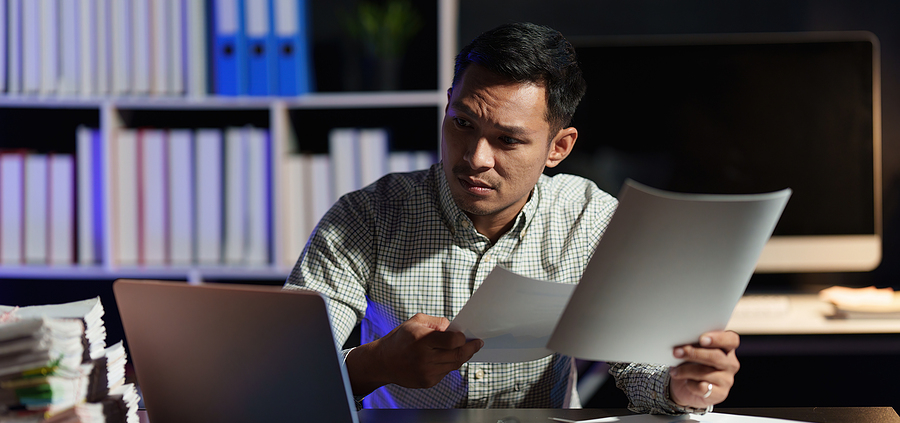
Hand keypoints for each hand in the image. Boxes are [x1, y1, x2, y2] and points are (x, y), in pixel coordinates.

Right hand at [346, 313, 482, 394]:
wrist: (383, 362)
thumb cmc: (400, 339)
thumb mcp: (415, 322)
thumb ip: (437, 322)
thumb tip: (455, 328)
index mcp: (422, 340)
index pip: (453, 340)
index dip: (463, 338)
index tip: (467, 335)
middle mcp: (425, 358)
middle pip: (458, 355)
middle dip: (471, 348)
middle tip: (477, 343)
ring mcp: (426, 372)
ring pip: (455, 365)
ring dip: (462, 356)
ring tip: (464, 349)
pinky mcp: (427, 382)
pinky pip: (446, 372)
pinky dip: (448, 364)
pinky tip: (444, 358)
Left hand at [668, 331, 739, 408]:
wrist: (686, 386)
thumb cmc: (690, 363)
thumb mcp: (692, 350)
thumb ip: (693, 344)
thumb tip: (682, 344)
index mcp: (727, 347)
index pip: (731, 339)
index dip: (718, 338)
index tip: (702, 339)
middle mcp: (730, 363)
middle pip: (716, 356)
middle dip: (693, 353)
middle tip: (676, 352)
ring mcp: (727, 379)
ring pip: (706, 372)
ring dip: (685, 370)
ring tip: (674, 370)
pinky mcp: (721, 394)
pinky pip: (703, 387)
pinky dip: (690, 384)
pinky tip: (686, 382)